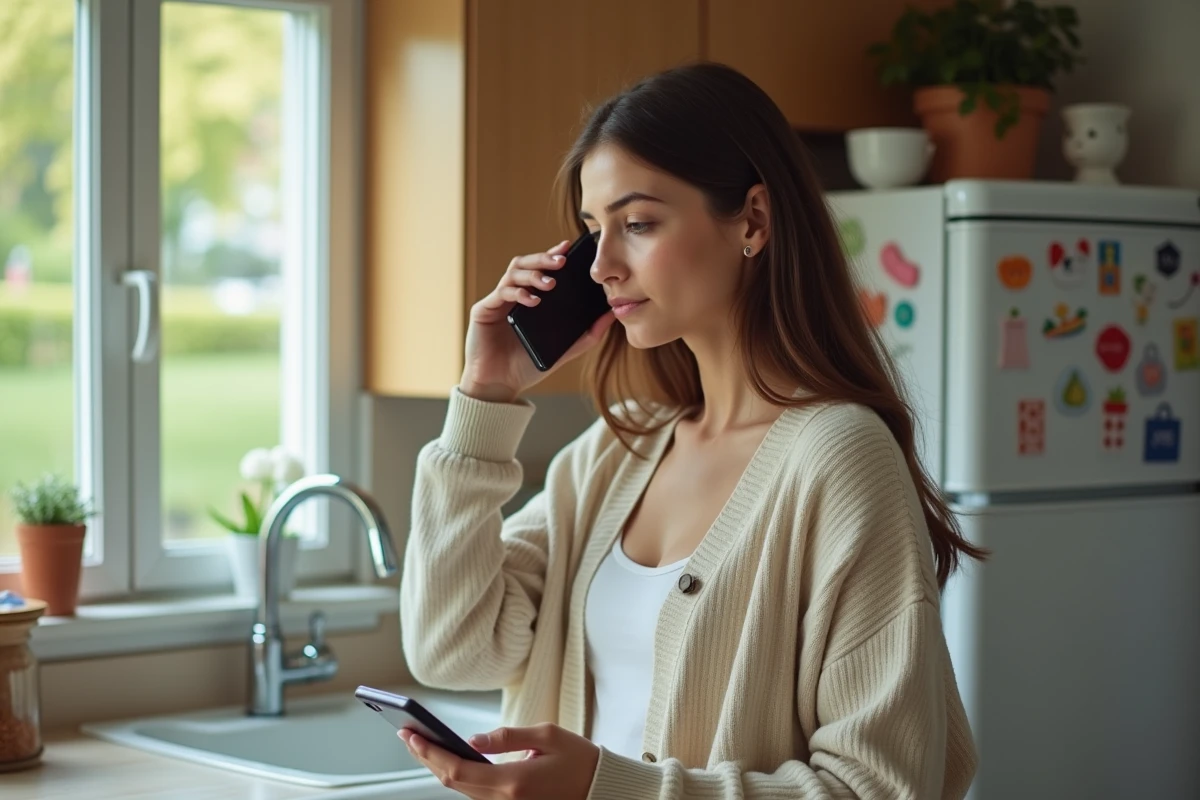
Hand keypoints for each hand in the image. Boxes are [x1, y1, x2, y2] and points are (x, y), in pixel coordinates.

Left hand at [399, 722, 599, 799]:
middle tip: (407, 735)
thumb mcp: (547, 735)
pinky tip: (446, 759)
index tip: (411, 735)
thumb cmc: (578, 759)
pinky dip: (456, 775)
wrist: (600, 788)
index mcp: (513, 781)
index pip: (457, 769)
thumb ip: (506, 737)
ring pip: (461, 789)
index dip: (430, 753)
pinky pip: (475, 792)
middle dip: (426, 758)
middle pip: (452, 782)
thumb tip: (471, 740)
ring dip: (438, 767)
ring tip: (421, 743)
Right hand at [459, 240, 615, 402]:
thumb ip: (588, 334)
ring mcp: (498, 301)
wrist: (499, 386)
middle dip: (544, 258)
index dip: (553, 254)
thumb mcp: (565, 349)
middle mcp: (513, 295)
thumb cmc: (527, 367)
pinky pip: (501, 292)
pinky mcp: (484, 310)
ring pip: (513, 271)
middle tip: (562, 261)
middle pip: (526, 263)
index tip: (569, 248)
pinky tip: (534, 301)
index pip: (541, 269)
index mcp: (530, 299)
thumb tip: (612, 314)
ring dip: (533, 273)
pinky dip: (519, 292)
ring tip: (550, 283)